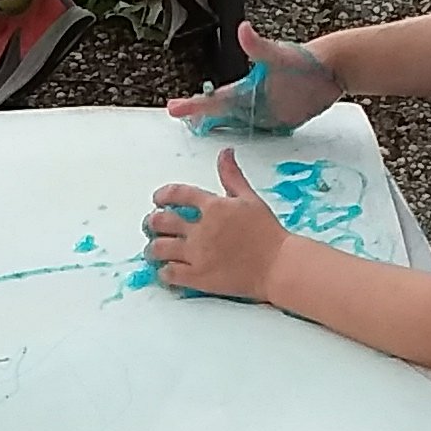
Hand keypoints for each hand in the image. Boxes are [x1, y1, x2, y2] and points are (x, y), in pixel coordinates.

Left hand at [141, 152, 285, 300]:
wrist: (279, 265)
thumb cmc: (268, 233)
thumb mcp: (250, 198)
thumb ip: (232, 176)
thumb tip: (225, 153)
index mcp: (214, 206)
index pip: (178, 194)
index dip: (162, 195)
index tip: (158, 200)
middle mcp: (201, 229)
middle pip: (161, 221)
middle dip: (152, 222)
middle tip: (152, 225)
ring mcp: (198, 254)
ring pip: (159, 248)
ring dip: (152, 248)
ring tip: (154, 249)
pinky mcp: (198, 277)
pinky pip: (169, 273)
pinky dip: (163, 271)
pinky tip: (167, 270)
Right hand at [167, 24, 338, 135]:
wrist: (333, 69)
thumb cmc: (305, 61)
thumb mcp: (279, 56)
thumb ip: (258, 47)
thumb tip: (243, 29)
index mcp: (247, 87)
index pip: (215, 99)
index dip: (193, 105)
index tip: (173, 108)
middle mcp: (253, 99)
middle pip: (220, 111)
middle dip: (197, 115)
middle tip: (176, 117)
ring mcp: (266, 110)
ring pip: (236, 121)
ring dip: (218, 127)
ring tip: (198, 129)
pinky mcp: (280, 120)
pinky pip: (258, 131)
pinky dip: (244, 136)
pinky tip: (239, 142)